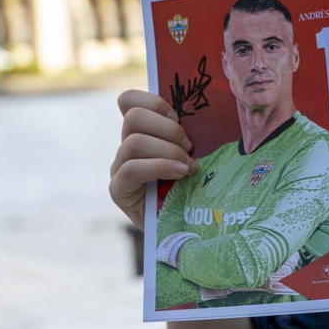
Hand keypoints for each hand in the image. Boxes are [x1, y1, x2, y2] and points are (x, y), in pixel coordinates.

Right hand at [110, 90, 197, 230]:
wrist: (186, 228)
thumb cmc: (194, 186)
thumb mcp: (192, 153)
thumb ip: (188, 134)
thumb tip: (209, 115)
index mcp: (142, 132)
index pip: (128, 101)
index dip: (153, 102)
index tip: (178, 116)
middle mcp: (126, 147)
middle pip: (133, 117)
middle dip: (168, 129)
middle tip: (189, 148)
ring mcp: (119, 168)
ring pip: (134, 142)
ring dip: (168, 151)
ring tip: (189, 166)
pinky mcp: (118, 190)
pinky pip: (132, 169)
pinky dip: (161, 167)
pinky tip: (182, 173)